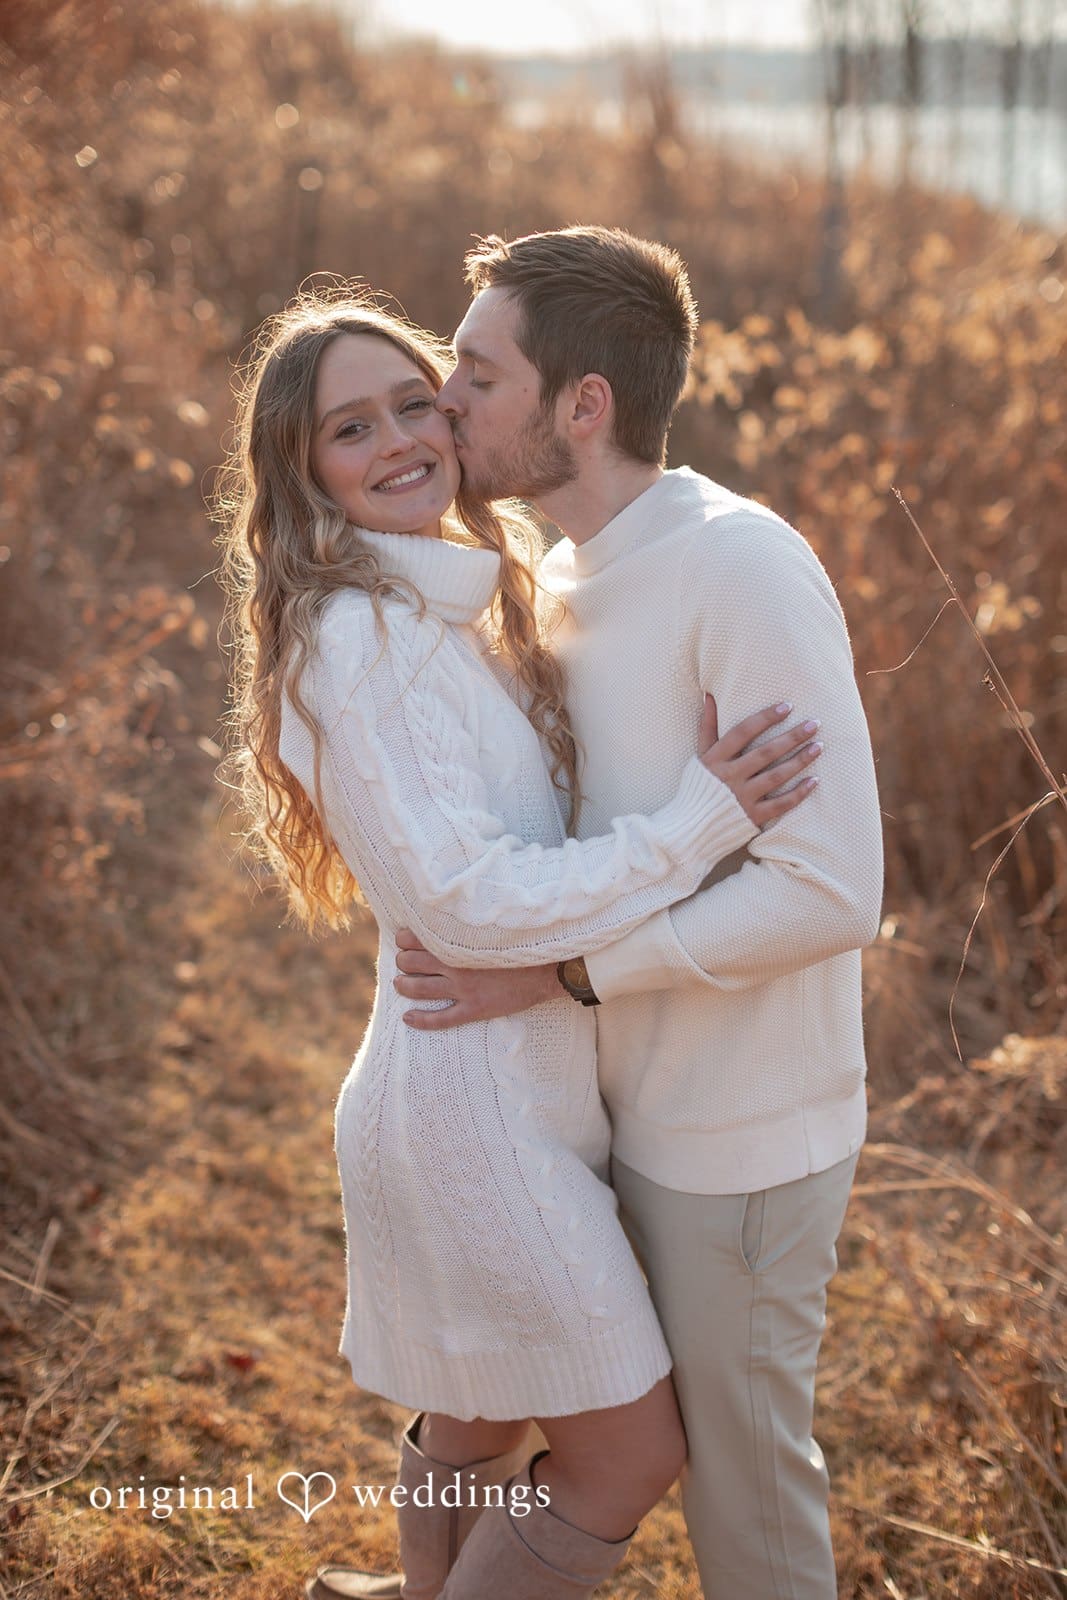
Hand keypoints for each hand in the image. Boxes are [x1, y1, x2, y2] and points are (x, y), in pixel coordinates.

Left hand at [393, 929, 558, 1029]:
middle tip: (404, 962)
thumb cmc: (519, 943)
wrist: (546, 968)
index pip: (415, 938)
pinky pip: (440, 1019)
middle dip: (402, 962)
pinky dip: (420, 1020)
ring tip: (400, 984)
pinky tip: (408, 1018)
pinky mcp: (474, 1009)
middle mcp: (456, 964)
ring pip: (419, 989)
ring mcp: (464, 989)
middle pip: (411, 963)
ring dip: (403, 986)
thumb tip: (443, 920)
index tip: (404, 939)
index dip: (403, 939)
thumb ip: (465, 926)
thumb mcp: (489, 928)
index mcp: (459, 941)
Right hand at [699, 696, 821, 827]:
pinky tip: (814, 780)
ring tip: (819, 746)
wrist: (692, 828)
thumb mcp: (700, 756)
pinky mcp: (752, 817)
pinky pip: (780, 804)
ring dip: (799, 761)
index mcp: (716, 759)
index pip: (742, 732)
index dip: (765, 718)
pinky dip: (798, 793)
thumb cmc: (699, 787)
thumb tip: (710, 695)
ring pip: (776, 776)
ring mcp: (742, 798)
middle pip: (765, 752)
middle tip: (814, 724)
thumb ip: (707, 727)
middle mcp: (730, 777)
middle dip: (791, 737)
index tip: (787, 707)